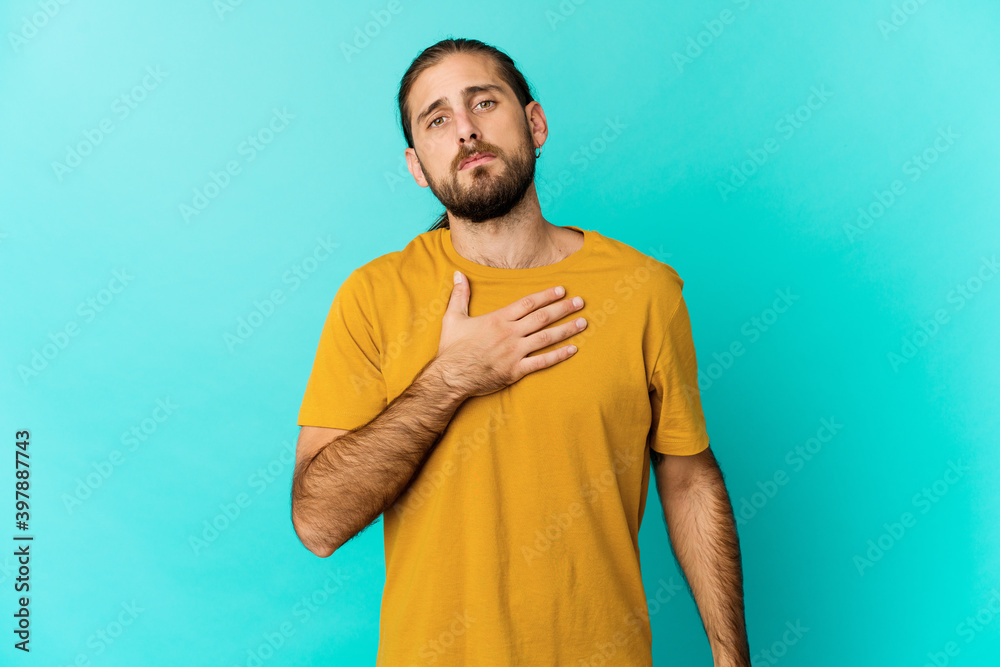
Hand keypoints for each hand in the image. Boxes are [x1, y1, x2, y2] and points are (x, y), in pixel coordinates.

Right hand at [434, 270, 586, 399]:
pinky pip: (542, 362)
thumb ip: (459, 295)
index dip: (546, 296)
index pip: (528, 303)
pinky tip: (573, 349)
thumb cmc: (452, 348)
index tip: (562, 290)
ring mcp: (514, 352)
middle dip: (563, 309)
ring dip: (567, 329)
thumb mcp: (453, 317)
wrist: (450, 377)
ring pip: (546, 338)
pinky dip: (558, 355)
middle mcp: (510, 333)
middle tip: (581, 302)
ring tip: (583, 323)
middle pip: (542, 317)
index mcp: (498, 319)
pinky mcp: (515, 370)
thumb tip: (458, 273)